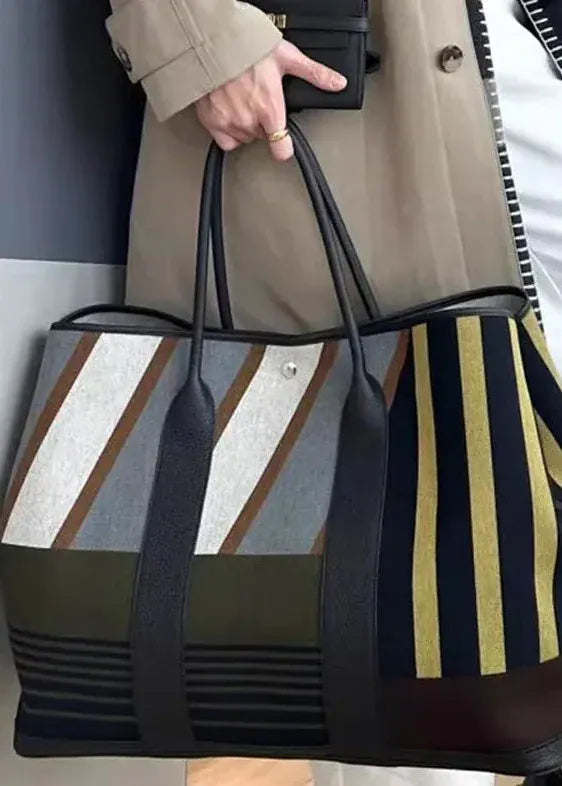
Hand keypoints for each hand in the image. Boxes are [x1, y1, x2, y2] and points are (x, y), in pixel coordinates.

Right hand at [195, 40, 346, 161]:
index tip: (284, 142)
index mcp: (270, 109)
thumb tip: (338, 83)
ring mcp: (228, 122)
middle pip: (262, 137)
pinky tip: (230, 113)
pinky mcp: (212, 121)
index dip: (285, 147)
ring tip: (244, 102)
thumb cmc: (248, 46)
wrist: (213, 39)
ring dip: (246, 125)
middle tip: (259, 100)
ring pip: (244, 137)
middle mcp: (249, 120)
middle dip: (263, 123)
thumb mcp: (287, 56)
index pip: (281, 149)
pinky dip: (228, 130)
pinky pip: (225, 140)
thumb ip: (314, 74)